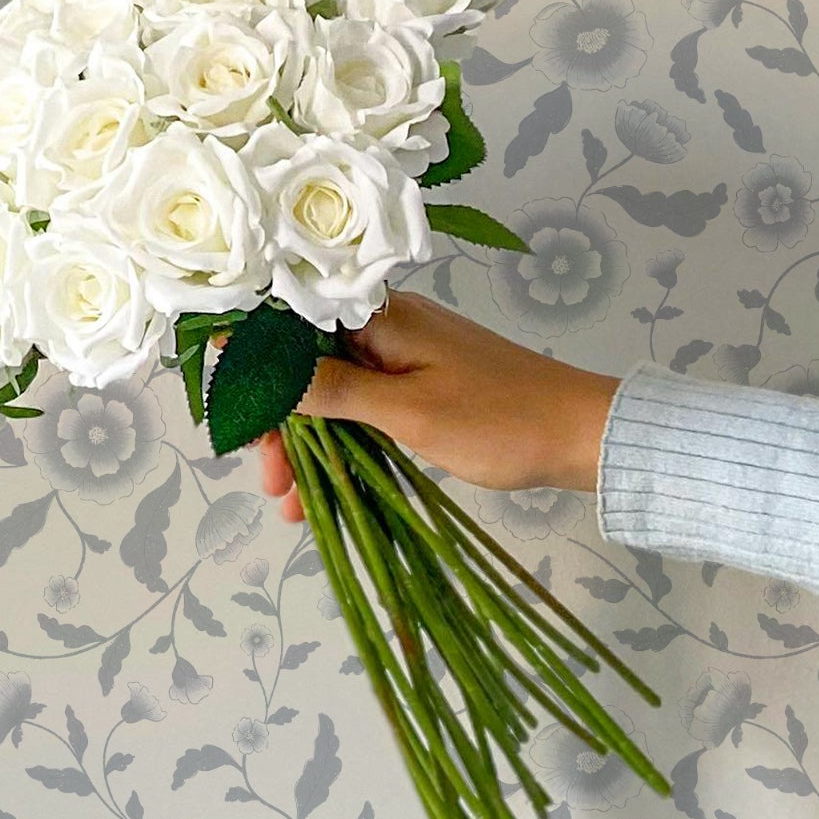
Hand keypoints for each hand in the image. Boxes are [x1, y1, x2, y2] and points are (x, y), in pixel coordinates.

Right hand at [254, 294, 617, 523]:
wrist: (581, 434)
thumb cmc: (499, 420)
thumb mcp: (407, 412)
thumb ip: (330, 388)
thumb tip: (249, 356)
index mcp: (380, 314)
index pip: (291, 320)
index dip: (254, 364)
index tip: (236, 418)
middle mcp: (386, 323)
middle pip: (306, 361)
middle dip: (280, 422)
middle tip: (270, 481)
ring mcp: (405, 353)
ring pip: (332, 390)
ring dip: (308, 442)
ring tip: (291, 504)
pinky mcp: (421, 382)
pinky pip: (363, 405)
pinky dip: (343, 443)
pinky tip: (327, 488)